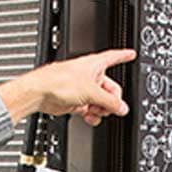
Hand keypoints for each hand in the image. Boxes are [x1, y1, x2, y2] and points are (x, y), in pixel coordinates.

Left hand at [0, 49, 134, 125]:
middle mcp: (89, 76)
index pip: (114, 57)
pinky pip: (91, 109)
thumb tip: (122, 108)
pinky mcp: (76, 101)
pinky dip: (92, 114)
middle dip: (111, 101)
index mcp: (94, 65)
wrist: (39, 93)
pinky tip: (89, 117)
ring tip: (96, 112)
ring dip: (101, 110)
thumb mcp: (91, 92)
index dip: (124, 56)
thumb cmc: (58, 82)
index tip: (132, 54)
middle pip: (110, 89)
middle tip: (110, 108)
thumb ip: (109, 102)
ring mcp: (82, 89)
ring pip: (101, 101)